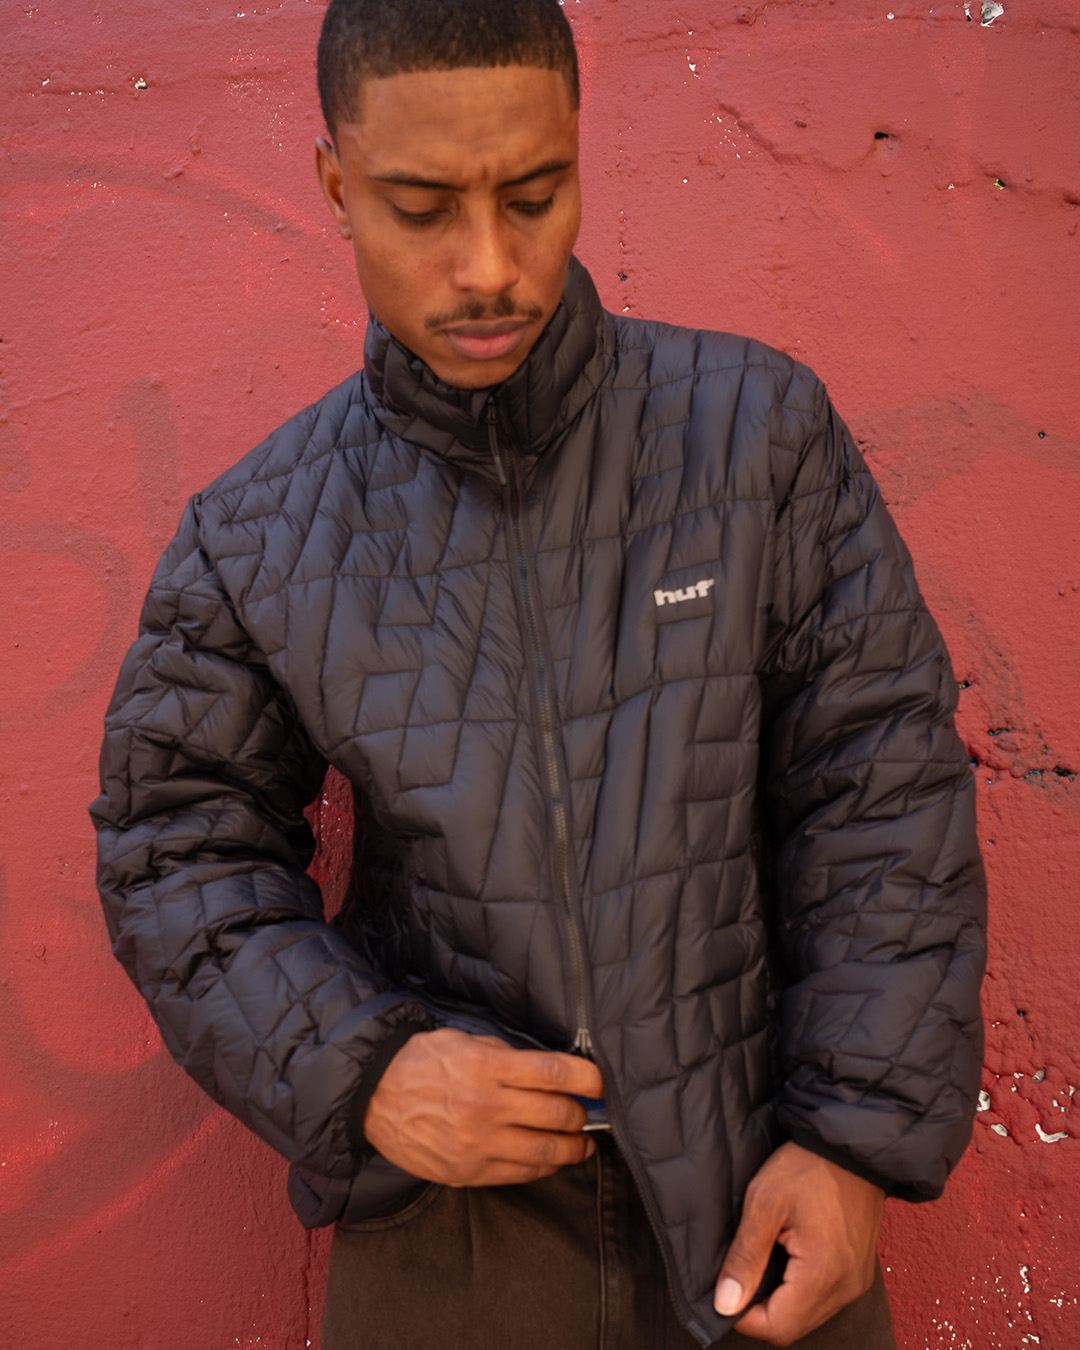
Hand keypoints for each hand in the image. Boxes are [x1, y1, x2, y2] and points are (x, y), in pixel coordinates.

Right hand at [362, 1027, 604, 1186]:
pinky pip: (520, 1173)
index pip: (554, 1074)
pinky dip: (543, 1166)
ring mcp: (477, 1143)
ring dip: (572, 1147)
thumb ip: (506, 1055)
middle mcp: (485, 1106)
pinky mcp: (467, 1171)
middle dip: (580, 1112)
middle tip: (587, 1109)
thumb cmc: (418, 1061)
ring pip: (545, 1150)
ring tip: (581, 1141)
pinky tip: (550, 1157)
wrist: (370, 1097)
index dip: (588, 1079)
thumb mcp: (464, 1040)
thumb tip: (548, 1071)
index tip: (599, 1082)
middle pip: (557, 1113)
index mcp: (486, 1067)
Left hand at [713, 1142, 884, 1345]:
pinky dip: (800, 1289)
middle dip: (761, 1309)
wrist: (850, 1145)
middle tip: (741, 1272)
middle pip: (793, 1326)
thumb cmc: (807, 1167)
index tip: (726, 1291)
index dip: (744, 1316)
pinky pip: (824, 1298)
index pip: (778, 1328)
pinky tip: (786, 1259)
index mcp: (823, 1275)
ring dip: (781, 1300)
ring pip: (809, 1315)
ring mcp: (856, 1282)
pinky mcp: (858, 1272)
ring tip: (765, 1260)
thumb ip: (744, 1257)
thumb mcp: (764, 1203)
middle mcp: (845, 1288)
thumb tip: (725, 1304)